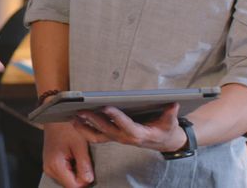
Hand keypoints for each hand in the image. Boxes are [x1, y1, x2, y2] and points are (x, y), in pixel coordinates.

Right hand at [42, 121, 93, 187]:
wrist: (55, 115)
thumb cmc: (66, 126)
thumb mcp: (80, 145)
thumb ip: (84, 166)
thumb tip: (89, 181)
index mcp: (55, 165)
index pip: (74, 186)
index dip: (85, 180)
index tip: (89, 168)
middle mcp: (49, 169)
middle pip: (70, 185)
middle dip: (81, 176)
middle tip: (84, 159)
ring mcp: (48, 167)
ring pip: (68, 181)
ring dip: (76, 173)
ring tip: (78, 156)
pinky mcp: (51, 164)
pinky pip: (64, 174)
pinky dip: (72, 169)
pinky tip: (73, 157)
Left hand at [72, 102, 187, 151]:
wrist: (164, 141)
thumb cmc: (166, 130)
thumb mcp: (171, 122)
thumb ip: (170, 114)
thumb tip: (173, 103)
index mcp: (139, 134)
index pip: (126, 125)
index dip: (116, 116)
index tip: (106, 106)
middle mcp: (125, 138)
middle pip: (107, 130)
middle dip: (93, 120)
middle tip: (81, 109)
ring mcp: (118, 138)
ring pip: (98, 136)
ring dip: (84, 128)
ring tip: (73, 116)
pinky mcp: (113, 137)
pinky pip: (96, 136)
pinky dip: (85, 130)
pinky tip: (75, 120)